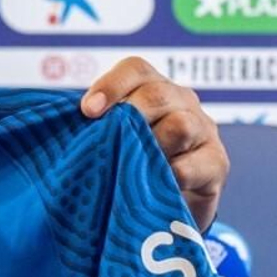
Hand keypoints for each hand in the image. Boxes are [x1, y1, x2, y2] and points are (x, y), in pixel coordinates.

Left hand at [81, 57, 226, 231]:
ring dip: (151, 147)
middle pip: (157, 94)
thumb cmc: (129, 164)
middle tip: (108, 141)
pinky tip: (154, 184)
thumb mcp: (111, 138)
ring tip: (131, 167)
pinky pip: (194, 165)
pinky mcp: (217, 163)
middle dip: (129, 116)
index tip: (87, 111)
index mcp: (152, 88)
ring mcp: (203, 130)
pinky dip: (171, 175)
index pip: (135, 69)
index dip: (110, 86)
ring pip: (181, 125)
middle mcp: (181, 102)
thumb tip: (59, 125)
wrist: (165, 207)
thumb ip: (95, 126)